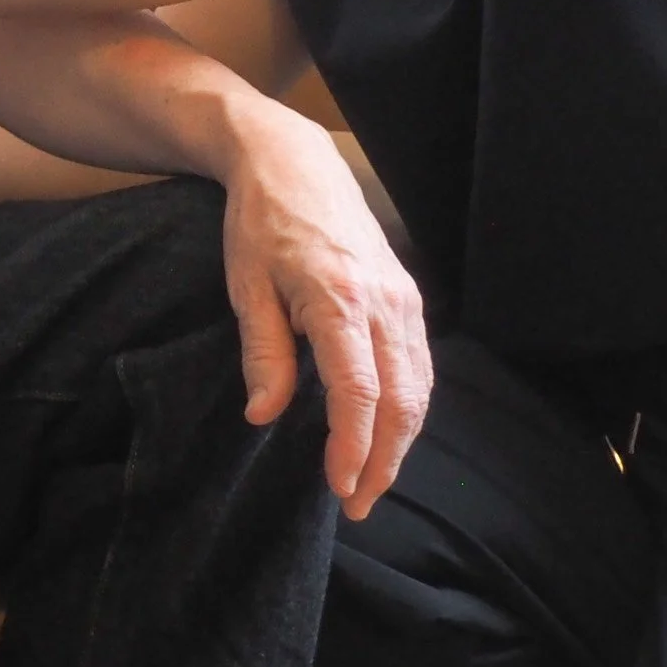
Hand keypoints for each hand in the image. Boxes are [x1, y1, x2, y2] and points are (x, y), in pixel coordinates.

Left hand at [218, 107, 431, 520]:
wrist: (293, 161)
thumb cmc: (260, 222)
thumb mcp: (246, 286)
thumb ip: (263, 354)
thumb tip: (263, 416)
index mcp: (340, 298)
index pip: (360, 392)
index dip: (354, 448)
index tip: (340, 489)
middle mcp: (383, 301)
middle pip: (402, 400)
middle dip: (384, 460)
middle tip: (357, 504)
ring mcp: (402, 296)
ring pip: (420, 386)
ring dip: (401, 439)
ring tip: (371, 480)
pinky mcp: (407, 294)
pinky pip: (420, 362)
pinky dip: (409, 405)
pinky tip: (387, 430)